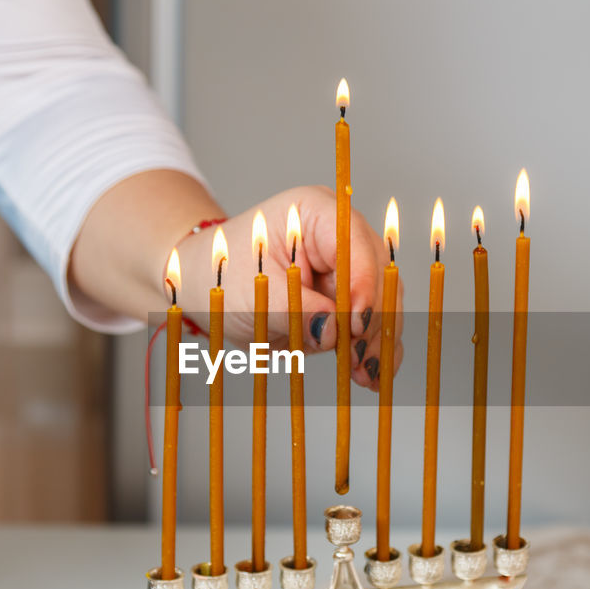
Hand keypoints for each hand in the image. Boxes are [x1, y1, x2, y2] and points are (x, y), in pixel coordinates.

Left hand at [175, 186, 401, 390]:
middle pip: (378, 276)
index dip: (362, 286)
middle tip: (361, 358)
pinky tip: (371, 375)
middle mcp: (341, 235)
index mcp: (317, 213)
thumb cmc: (225, 276)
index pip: (356, 245)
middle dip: (372, 320)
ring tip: (366, 374)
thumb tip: (333, 332)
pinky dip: (372, 347)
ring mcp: (348, 267)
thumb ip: (296, 310)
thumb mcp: (255, 293)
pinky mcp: (348, 297)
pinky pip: (372, 321)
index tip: (355, 325)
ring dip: (376, 339)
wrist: (207, 286)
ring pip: (382, 302)